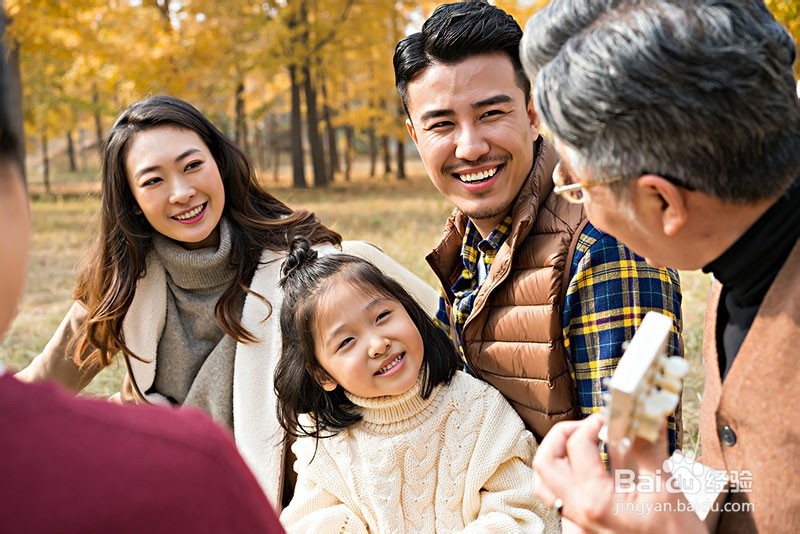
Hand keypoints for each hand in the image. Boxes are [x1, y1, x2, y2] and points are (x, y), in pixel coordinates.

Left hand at [532, 413, 704, 532]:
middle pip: (545, 462)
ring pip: (544, 483)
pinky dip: (563, 478)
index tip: (609, 417)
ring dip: (556, 457)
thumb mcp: (666, 485)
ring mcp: (579, 521)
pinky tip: (585, 471)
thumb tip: (643, 413)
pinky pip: (557, 500)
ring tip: (581, 445)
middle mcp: (580, 511)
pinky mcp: (584, 526)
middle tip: (587, 428)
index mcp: (596, 499)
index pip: (577, 445)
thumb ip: (648, 446)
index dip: (592, 423)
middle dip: (561, 436)